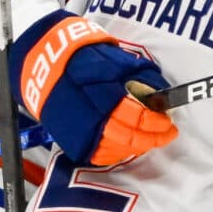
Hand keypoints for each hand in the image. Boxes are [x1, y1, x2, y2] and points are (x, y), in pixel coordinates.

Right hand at [19, 17, 177, 165]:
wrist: (44, 63)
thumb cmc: (82, 56)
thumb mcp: (113, 57)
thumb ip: (138, 75)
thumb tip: (161, 91)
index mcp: (101, 93)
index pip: (136, 116)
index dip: (156, 122)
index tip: (168, 121)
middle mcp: (90, 115)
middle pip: (128, 137)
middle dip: (151, 139)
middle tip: (166, 134)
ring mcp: (79, 130)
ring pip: (115, 148)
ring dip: (137, 147)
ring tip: (150, 139)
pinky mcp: (72, 139)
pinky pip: (99, 154)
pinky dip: (117, 152)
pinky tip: (128, 145)